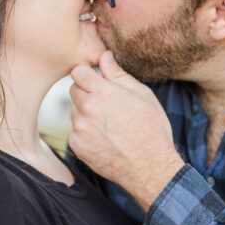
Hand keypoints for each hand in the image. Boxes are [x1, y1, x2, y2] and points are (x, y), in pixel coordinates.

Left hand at [69, 50, 183, 209]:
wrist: (149, 168)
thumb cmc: (151, 130)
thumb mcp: (142, 96)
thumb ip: (118, 75)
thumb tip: (104, 56)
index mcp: (103, 93)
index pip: (78, 71)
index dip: (87, 74)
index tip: (96, 80)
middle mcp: (87, 109)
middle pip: (73, 90)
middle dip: (87, 92)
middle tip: (108, 105)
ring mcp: (79, 129)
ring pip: (75, 112)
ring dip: (86, 114)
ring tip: (110, 126)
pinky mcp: (76, 146)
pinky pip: (75, 132)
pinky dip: (86, 133)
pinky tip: (105, 139)